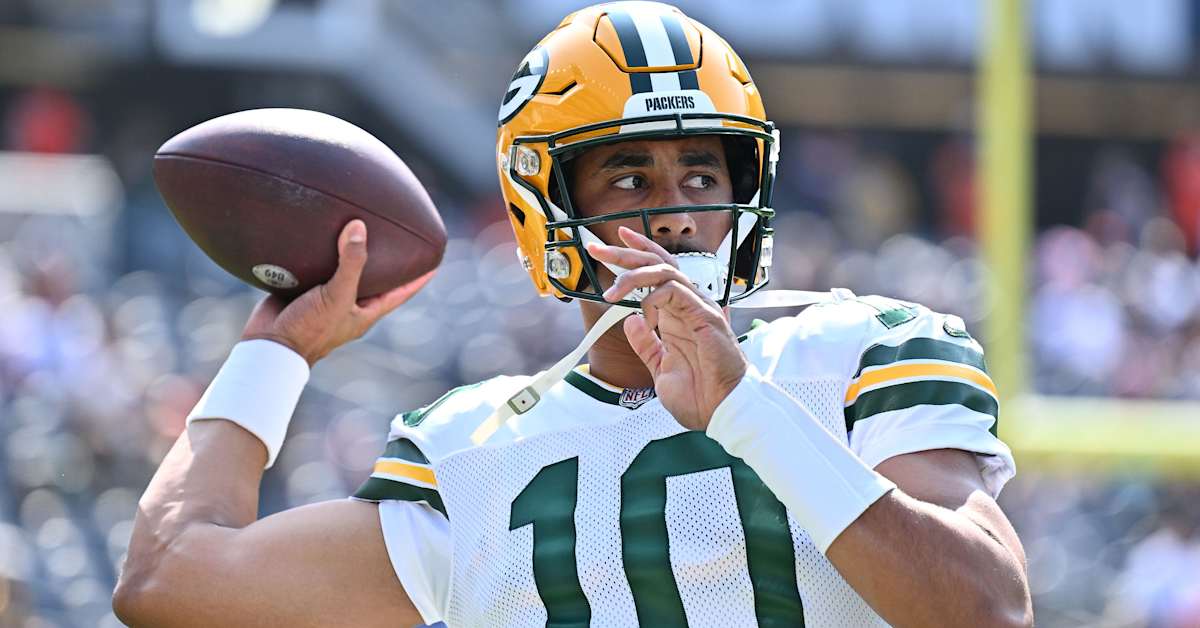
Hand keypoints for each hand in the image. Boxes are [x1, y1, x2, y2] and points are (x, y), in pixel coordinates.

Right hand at [241, 220, 434, 365]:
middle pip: (372, 278)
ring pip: (341, 271)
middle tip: (394, 234)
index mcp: (365, 312)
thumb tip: (359, 227)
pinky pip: (314, 268)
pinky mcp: (302, 290)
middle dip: (382, 259)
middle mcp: (348, 304)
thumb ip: (351, 263)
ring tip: (355, 225)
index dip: (418, 279)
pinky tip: (317, 233)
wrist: (269, 345)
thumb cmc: (309, 329)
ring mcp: (325, 298)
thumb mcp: (337, 296)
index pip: (400, 293)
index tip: (434, 262)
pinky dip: (317, 252)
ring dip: (346, 252)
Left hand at [587, 226, 746, 429]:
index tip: (613, 243)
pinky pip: (676, 292)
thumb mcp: (660, 368)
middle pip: (657, 264)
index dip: (636, 254)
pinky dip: (654, 298)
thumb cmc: (699, 395)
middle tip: (598, 249)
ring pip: (665, 272)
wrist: (720, 412)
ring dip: (634, 275)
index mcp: (677, 315)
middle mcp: (688, 307)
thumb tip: (629, 320)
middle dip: (625, 254)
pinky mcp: (705, 316)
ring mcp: (698, 309)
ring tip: (612, 291)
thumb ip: (646, 345)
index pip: (657, 273)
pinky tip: (644, 316)